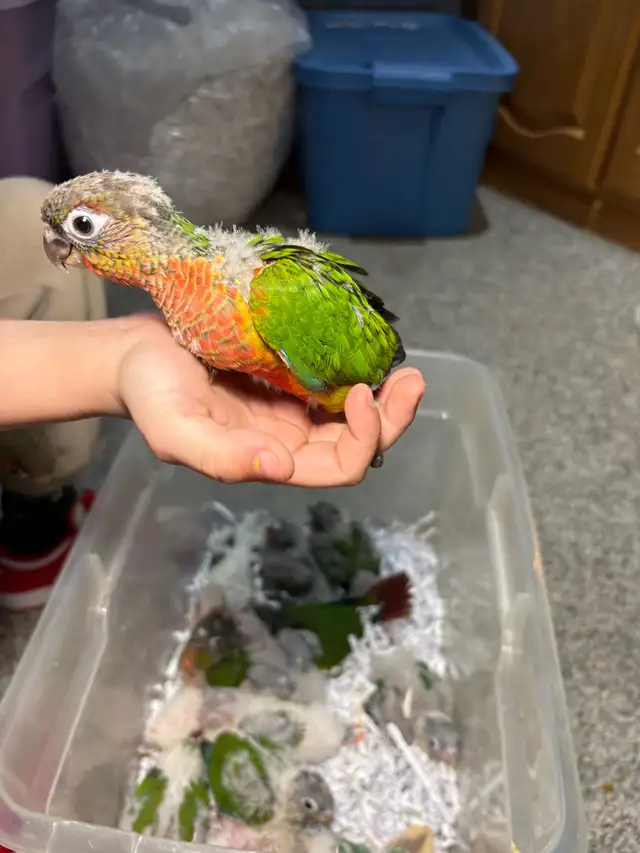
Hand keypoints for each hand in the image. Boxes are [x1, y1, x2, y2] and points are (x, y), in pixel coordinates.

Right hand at [117, 314, 424, 486]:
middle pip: (360, 443)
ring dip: (386, 395)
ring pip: (355, 413)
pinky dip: (359, 368)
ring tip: (405, 367)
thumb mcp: (175, 431)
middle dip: (392, 418)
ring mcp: (293, 407)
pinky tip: (369, 348)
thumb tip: (282, 468)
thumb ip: (222, 458)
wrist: (134, 354)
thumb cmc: (149, 393)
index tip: (365, 394)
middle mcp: (291, 440)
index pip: (339, 467)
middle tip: (412, 379)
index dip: (364, 439)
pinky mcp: (289, 375)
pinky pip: (337, 380)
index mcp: (271, 459)